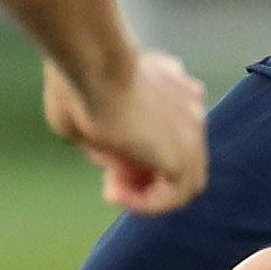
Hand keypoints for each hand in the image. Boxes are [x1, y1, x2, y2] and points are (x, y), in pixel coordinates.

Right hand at [46, 49, 210, 212]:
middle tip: (110, 178)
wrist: (94, 65)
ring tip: (112, 189)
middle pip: (179, 156)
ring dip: (145, 192)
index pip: (170, 131)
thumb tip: (104, 155)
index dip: (140, 153)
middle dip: (144, 174)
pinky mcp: (183, 155)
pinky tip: (116, 194)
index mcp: (173, 84)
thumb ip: (98, 135)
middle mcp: (190, 105)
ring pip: (181, 180)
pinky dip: (146, 204)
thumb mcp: (84, 112)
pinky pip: (173, 197)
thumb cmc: (77, 81)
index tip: (108, 158)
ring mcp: (192, 130)